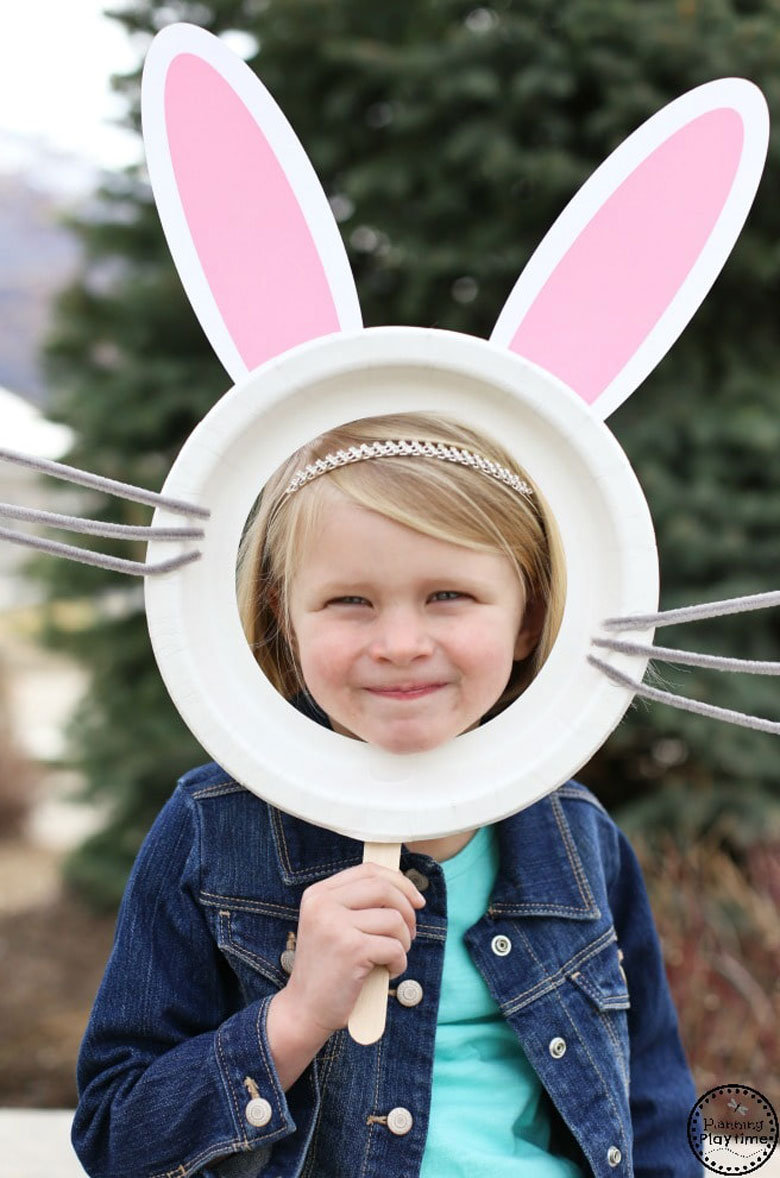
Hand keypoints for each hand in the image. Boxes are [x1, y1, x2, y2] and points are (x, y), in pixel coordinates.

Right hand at [266, 862, 424, 1086]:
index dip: (399, 881)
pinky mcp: (351, 949)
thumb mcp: (331, 925)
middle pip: (383, 888)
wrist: (304, 1010)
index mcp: (318, 894)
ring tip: (392, 957)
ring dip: (404, 941)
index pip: (368, 871)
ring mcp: (335, 925)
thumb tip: (403, 887)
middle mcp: (323, 904)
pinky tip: (388, 971)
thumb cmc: (327, 969)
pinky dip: (400, 962)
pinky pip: (395, 947)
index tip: (416, 899)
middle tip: (410, 933)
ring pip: (394, 919)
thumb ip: (357, 904)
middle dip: (408, 910)